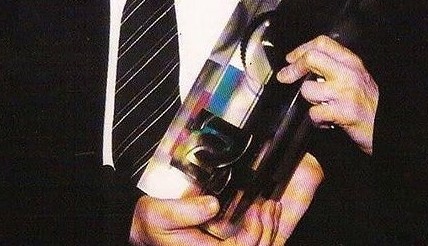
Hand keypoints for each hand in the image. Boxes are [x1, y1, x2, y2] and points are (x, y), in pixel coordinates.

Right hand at [129, 152, 322, 245]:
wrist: (142, 227)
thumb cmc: (150, 224)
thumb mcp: (161, 213)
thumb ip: (185, 211)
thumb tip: (213, 205)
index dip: (254, 232)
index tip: (256, 209)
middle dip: (267, 230)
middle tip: (270, 206)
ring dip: (269, 231)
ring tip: (273, 209)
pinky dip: (262, 233)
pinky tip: (267, 218)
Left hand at [277, 35, 377, 154]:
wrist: (388, 127)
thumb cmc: (369, 102)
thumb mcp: (355, 76)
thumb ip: (334, 65)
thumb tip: (302, 60)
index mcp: (351, 61)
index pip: (322, 43)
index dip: (301, 49)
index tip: (291, 59)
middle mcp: (348, 73)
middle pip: (312, 58)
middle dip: (294, 69)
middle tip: (286, 77)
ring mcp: (346, 93)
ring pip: (308, 88)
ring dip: (309, 99)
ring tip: (320, 104)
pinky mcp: (344, 113)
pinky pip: (315, 113)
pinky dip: (316, 119)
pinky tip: (325, 120)